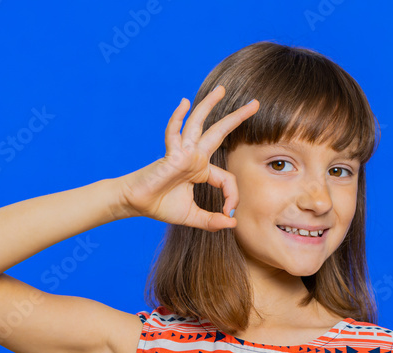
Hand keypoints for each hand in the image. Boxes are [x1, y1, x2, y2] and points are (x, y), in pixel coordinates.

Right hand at [117, 84, 258, 230]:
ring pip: (199, 124)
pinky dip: (178, 118)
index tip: (228, 213)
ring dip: (209, 105)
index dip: (232, 196)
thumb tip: (232, 223)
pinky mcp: (171, 155)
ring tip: (222, 90)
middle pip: (220, 132)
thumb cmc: (161, 206)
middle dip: (237, 118)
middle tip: (255, 103)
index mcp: (201, 170)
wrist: (136, 203)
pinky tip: (184, 103)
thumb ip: (212, 221)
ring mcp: (183, 153)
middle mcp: (194, 157)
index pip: (228, 178)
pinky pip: (174, 133)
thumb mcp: (193, 217)